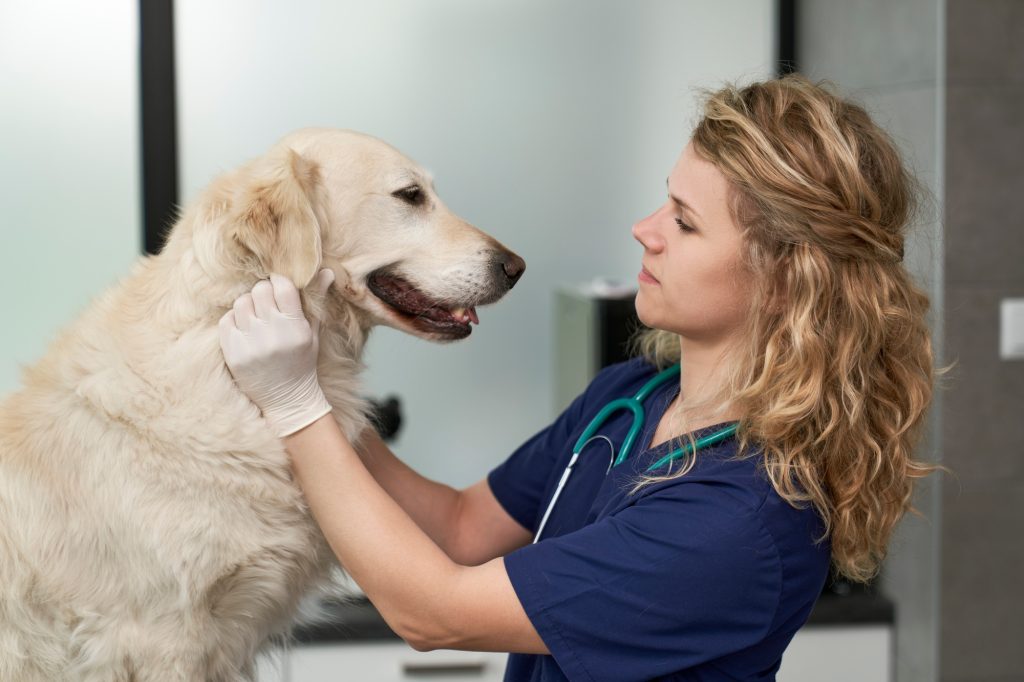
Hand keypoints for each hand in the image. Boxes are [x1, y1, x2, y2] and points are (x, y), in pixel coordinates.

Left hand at [219, 269, 334, 436]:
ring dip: (248, 306)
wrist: (287, 399)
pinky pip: (226, 320)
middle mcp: (273, 335)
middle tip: (268, 303)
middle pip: (259, 290)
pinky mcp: (233, 353)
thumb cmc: (302, 361)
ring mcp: (250, 345)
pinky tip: (246, 330)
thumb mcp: (313, 332)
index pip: (282, 287)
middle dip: (264, 293)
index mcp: (296, 328)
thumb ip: (316, 300)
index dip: (279, 281)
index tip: (279, 287)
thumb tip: (326, 270)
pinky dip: (235, 320)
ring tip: (257, 318)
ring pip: (241, 302)